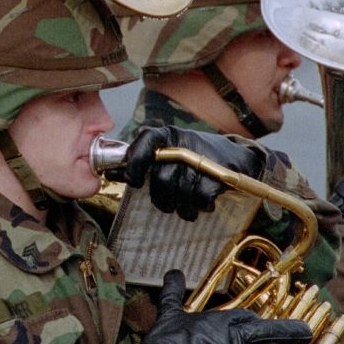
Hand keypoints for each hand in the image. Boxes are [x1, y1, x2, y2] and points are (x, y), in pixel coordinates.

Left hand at [121, 125, 264, 222]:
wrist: (234, 159)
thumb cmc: (192, 158)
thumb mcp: (167, 154)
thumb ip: (139, 163)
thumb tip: (109, 173)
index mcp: (167, 135)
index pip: (144, 144)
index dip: (134, 164)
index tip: (134, 182)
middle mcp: (183, 143)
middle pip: (162, 179)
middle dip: (163, 200)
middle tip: (167, 205)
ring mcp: (202, 159)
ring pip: (180, 194)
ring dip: (182, 207)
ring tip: (187, 206)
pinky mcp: (219, 175)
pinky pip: (199, 200)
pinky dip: (199, 207)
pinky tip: (203, 203)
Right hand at [143, 270, 314, 343]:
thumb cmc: (165, 342)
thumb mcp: (169, 313)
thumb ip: (173, 293)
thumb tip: (171, 272)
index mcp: (222, 320)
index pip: (247, 317)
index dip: (257, 321)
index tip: (264, 324)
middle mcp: (236, 339)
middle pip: (270, 333)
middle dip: (291, 332)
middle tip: (308, 333)